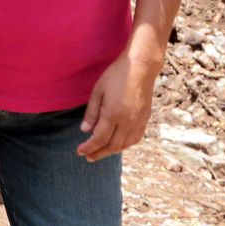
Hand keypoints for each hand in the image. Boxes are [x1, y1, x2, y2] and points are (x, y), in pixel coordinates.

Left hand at [78, 45, 162, 160]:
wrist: (140, 68)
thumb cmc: (116, 76)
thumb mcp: (98, 91)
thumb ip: (92, 113)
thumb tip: (85, 130)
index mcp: (113, 114)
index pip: (99, 138)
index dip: (89, 147)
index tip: (80, 151)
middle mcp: (127, 122)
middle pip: (112, 146)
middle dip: (98, 153)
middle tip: (88, 157)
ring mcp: (138, 122)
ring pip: (124, 145)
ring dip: (111, 151)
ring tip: (100, 153)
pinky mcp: (145, 120)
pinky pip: (135, 139)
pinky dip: (125, 145)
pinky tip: (118, 145)